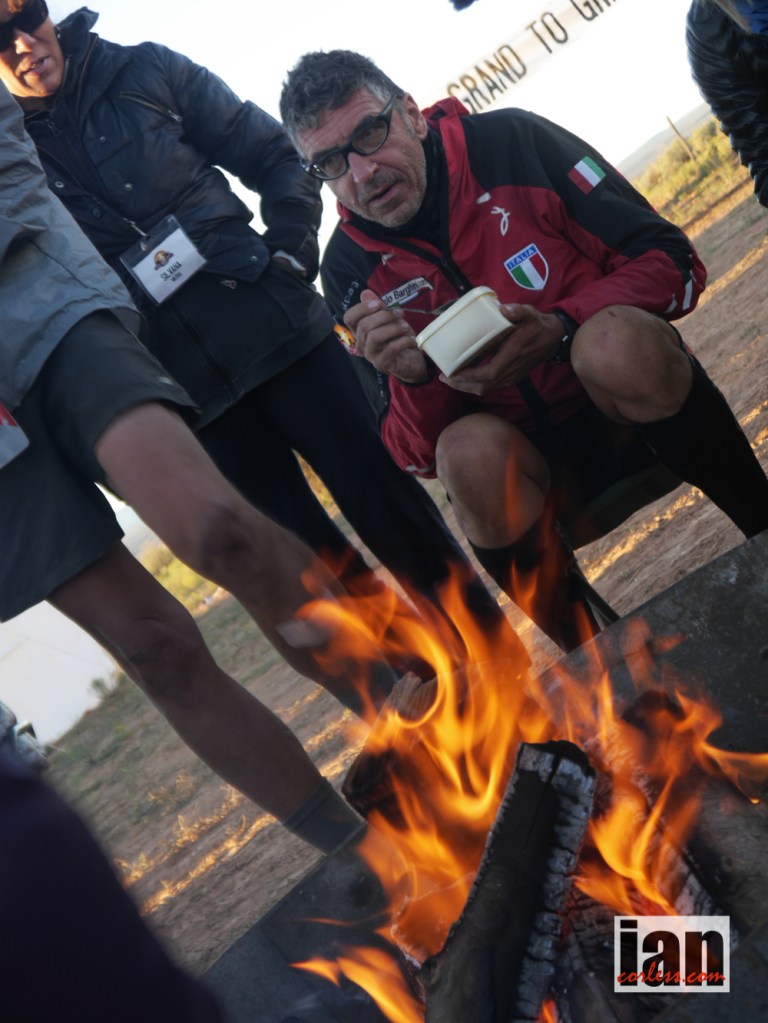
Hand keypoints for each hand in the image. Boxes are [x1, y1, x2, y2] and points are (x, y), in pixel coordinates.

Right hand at [344, 289, 429, 382]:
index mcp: (360, 331)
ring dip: (394, 328)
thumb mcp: (390, 319)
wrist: (412, 360)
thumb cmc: (398, 338)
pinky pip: (390, 349)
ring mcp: (370, 355)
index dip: (361, 308)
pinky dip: (403, 341)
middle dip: (384, 316)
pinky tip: (411, 339)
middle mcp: (361, 343)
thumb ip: (378, 307)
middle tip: (400, 313)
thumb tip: (365, 293)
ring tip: (406, 327)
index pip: (349, 318)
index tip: (379, 303)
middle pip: (364, 326)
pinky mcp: (382, 364)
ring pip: (375, 337)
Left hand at [443, 303, 564, 394]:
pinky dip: (476, 384)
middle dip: (461, 385)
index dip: (470, 376)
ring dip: (467, 387)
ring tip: (450, 379)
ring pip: (486, 389)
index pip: (488, 373)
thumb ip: (516, 311)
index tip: (452, 373)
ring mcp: (511, 376)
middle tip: (443, 377)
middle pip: (483, 386)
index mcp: (511, 357)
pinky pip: (491, 386)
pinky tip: (466, 377)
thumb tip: (504, 310)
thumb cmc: (537, 325)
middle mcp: (510, 371)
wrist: (553, 338)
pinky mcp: (511, 377)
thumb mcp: (528, 313)